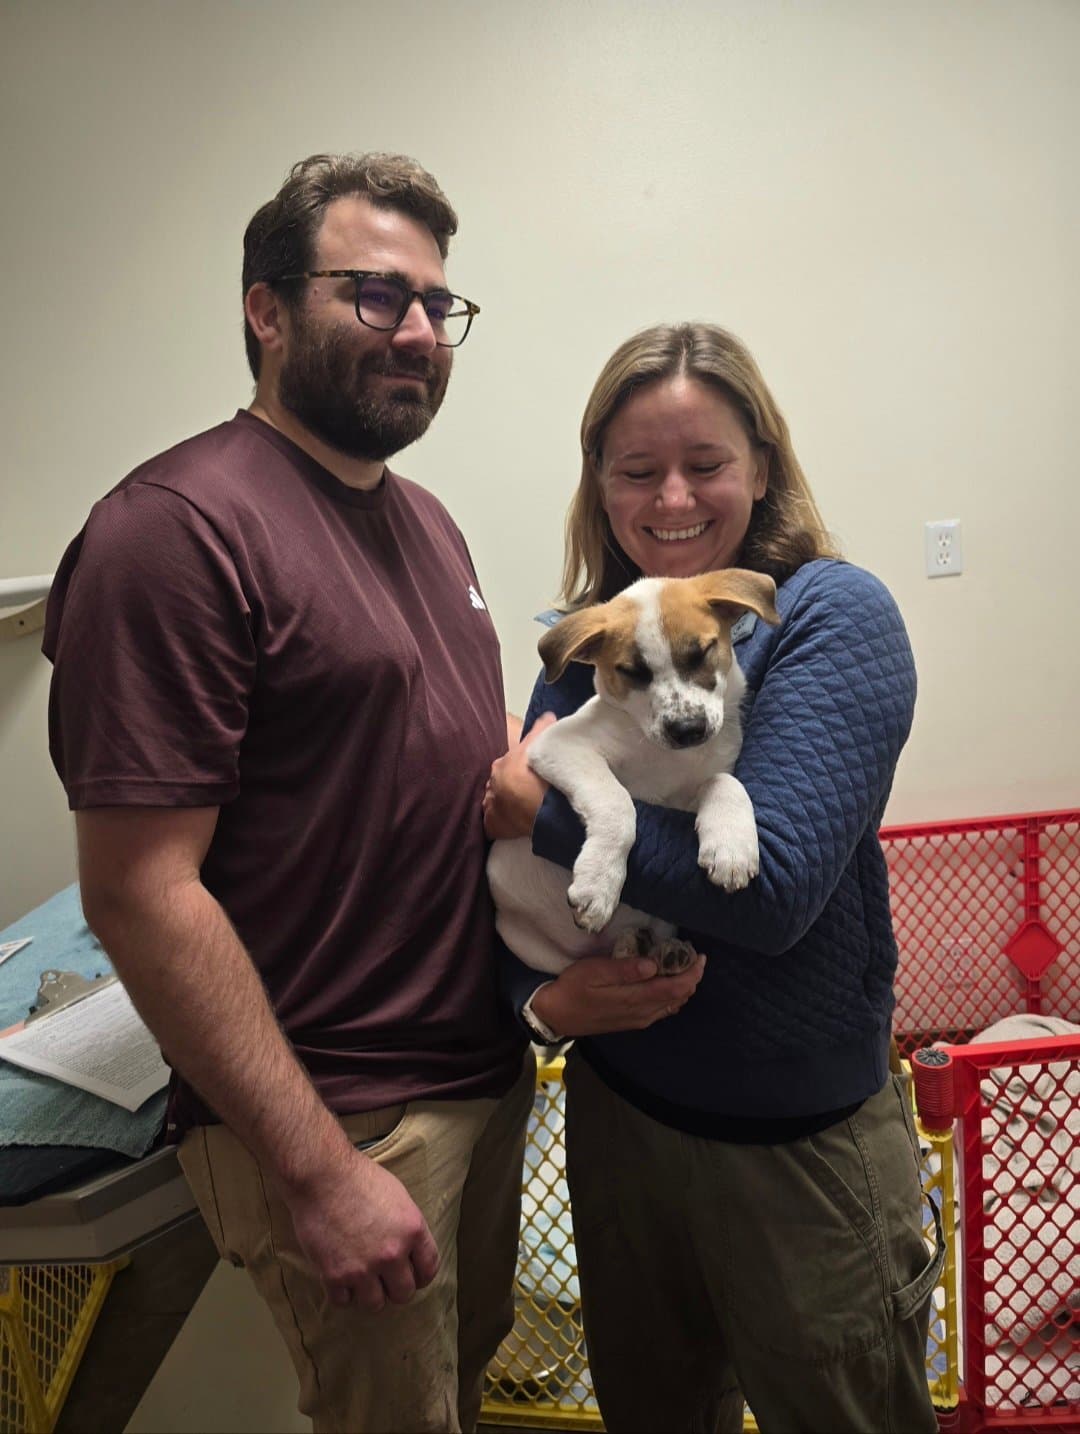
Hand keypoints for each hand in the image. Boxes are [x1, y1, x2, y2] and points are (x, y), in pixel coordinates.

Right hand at [284, 1147, 439, 1312]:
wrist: (322, 1176)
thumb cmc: (359, 1178)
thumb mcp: (399, 1196)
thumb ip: (407, 1228)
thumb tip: (410, 1252)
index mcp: (412, 1231)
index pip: (429, 1270)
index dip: (421, 1275)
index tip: (411, 1275)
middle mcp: (392, 1254)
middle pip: (404, 1294)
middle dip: (394, 1287)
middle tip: (383, 1278)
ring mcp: (363, 1268)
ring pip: (375, 1304)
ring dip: (369, 1293)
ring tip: (361, 1279)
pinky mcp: (335, 1275)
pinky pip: (343, 1301)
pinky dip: (342, 1292)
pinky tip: (340, 1276)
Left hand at [483, 711, 556, 838]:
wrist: (536, 798)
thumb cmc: (538, 766)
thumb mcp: (542, 740)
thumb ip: (543, 728)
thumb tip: (548, 716)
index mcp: (501, 764)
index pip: (506, 766)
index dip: (516, 770)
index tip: (527, 775)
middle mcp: (491, 784)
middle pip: (498, 786)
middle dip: (508, 789)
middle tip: (526, 794)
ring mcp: (491, 805)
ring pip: (494, 805)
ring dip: (504, 808)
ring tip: (520, 811)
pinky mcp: (493, 826)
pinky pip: (493, 826)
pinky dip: (499, 826)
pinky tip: (509, 829)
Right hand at [532, 951, 705, 1037]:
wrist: (557, 1015)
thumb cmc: (573, 987)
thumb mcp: (593, 971)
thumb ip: (624, 969)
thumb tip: (654, 965)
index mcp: (635, 998)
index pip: (676, 988)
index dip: (692, 973)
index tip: (699, 955)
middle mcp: (643, 1013)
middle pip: (679, 997)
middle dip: (692, 978)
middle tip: (693, 956)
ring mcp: (639, 1019)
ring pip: (673, 1005)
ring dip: (683, 986)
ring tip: (683, 965)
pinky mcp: (634, 1021)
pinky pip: (663, 1010)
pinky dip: (672, 995)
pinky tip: (666, 982)